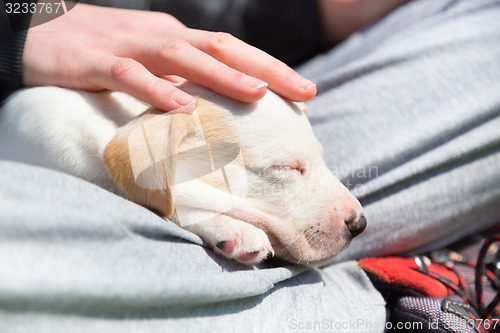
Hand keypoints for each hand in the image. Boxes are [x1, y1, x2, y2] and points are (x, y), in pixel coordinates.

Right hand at [22, 4, 316, 111]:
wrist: (33, 28)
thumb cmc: (96, 49)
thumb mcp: (145, 61)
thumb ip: (176, 79)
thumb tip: (210, 109)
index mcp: (175, 39)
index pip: (231, 52)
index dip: (269, 70)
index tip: (303, 95)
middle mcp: (161, 38)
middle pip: (222, 48)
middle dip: (267, 70)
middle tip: (306, 92)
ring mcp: (129, 46)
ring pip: (184, 56)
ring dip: (224, 76)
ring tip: (260, 95)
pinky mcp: (95, 61)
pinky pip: (130, 75)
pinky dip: (158, 90)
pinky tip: (184, 107)